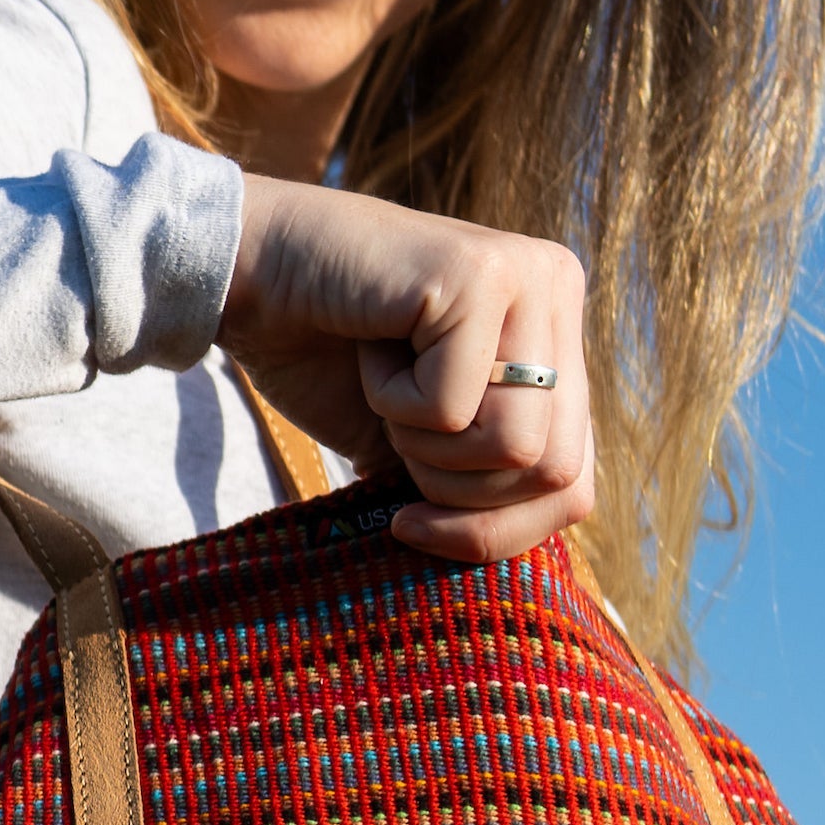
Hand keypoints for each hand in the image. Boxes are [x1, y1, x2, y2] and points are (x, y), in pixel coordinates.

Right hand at [218, 176, 596, 561]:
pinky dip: (391, 401)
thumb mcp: (416, 438)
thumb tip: (509, 552)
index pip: (575, 478)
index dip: (496, 531)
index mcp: (556, 335)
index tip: (412, 527)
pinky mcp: (480, 276)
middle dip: (458, 495)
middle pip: (554, 470)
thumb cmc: (322, 353)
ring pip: (516, 444)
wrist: (249, 272)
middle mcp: (560, 293)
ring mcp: (529, 277)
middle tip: (394, 448)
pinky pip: (453, 405)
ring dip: (425, 445)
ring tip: (386, 389)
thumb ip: (478, 476)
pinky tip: (370, 349)